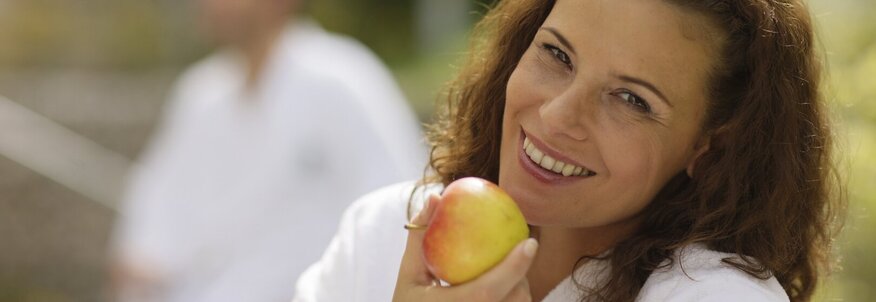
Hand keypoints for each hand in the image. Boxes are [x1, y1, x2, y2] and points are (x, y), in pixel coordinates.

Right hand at [392, 194, 538, 301]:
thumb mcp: (408, 273)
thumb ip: (420, 236)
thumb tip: (437, 197)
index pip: (486, 291)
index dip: (513, 268)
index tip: (530, 243)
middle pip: (511, 301)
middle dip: (522, 276)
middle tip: (524, 251)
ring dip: (521, 288)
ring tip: (513, 269)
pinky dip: (514, 298)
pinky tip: (512, 285)